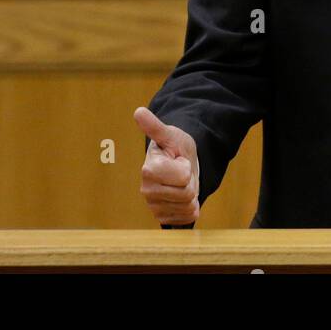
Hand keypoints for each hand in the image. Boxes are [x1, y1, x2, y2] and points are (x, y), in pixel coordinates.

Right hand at [134, 106, 200, 224]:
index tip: (178, 160)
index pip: (183, 177)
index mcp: (148, 169)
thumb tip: (138, 111)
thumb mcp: (170, 135)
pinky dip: (190, 208)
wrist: (179, 163)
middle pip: (187, 194)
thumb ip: (155, 127)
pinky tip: (182, 196)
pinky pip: (186, 218)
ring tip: (181, 182)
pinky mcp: (162, 217)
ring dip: (191, 194)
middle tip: (181, 171)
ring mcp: (153, 206)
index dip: (186, 167)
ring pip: (188, 207)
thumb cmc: (174, 146)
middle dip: (190, 181)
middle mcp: (146, 190)